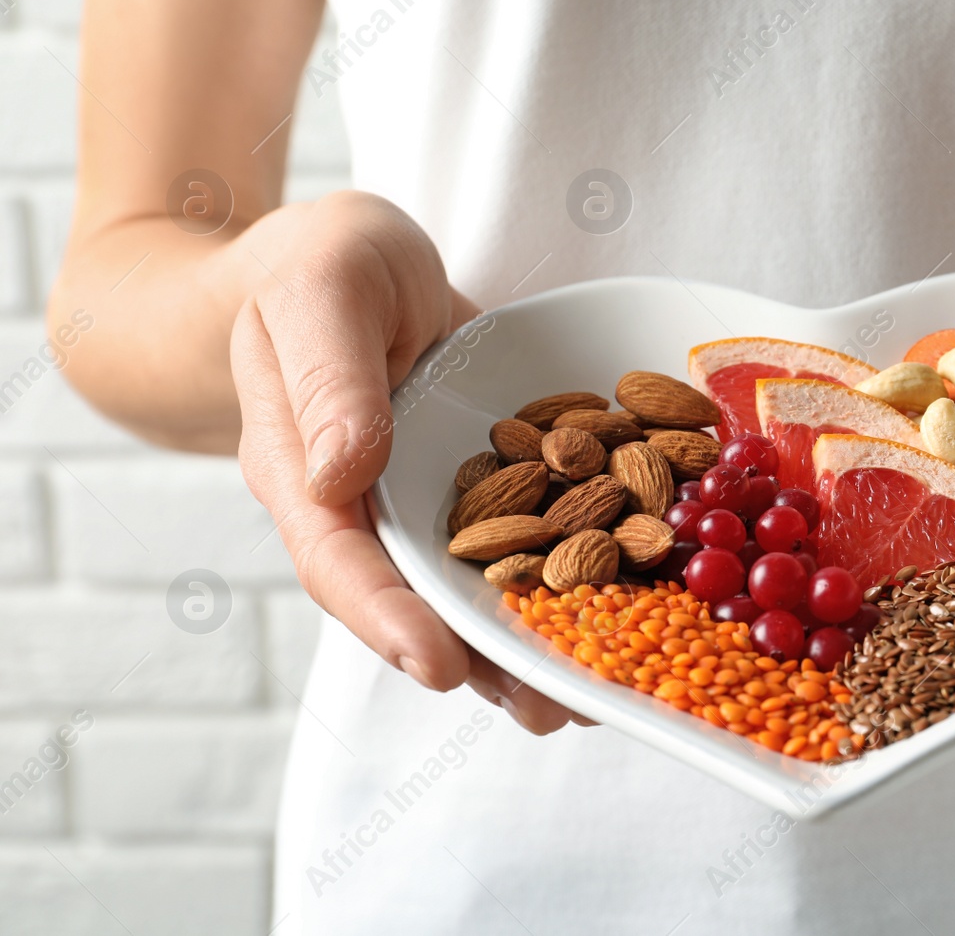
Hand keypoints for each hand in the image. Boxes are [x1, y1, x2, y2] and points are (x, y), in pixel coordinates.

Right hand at [231, 191, 587, 733]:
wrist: (344, 260)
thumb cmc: (316, 264)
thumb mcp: (321, 290)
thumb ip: (332, 377)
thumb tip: (342, 475)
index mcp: (304, 474)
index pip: (338, 563)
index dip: (387, 619)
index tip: (437, 667)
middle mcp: (372, 508)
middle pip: (421, 600)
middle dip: (485, 660)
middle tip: (553, 707)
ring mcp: (432, 501)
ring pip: (481, 584)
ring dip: (540, 637)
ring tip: (607, 688)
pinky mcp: (489, 480)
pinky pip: (532, 530)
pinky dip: (578, 564)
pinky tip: (637, 598)